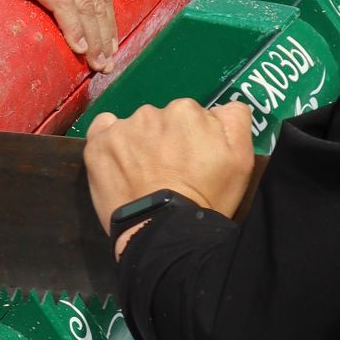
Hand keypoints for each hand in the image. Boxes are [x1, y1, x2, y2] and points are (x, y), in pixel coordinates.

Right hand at [0, 0, 117, 69]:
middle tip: (107, 62)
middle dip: (105, 36)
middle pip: (98, 3)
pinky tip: (78, 48)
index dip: (108, 18)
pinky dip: (75, 30)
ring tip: (97, 63)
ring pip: (86, 9)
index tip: (110, 42)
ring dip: (95, 40)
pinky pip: (65, 8)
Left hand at [84, 98, 255, 247]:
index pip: (190, 117)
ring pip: (135, 128)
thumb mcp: (241, 159)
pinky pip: (103, 129)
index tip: (192, 162)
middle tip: (169, 173)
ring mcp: (122, 128)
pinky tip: (117, 161)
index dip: (192, 140)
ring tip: (144, 176)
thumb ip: (234, 120)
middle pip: (161, 121)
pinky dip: (110, 140)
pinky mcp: (98, 144)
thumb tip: (221, 108)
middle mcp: (152, 111)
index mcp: (187, 110)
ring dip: (140, 143)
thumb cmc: (208, 197)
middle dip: (166, 140)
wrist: (166, 232)